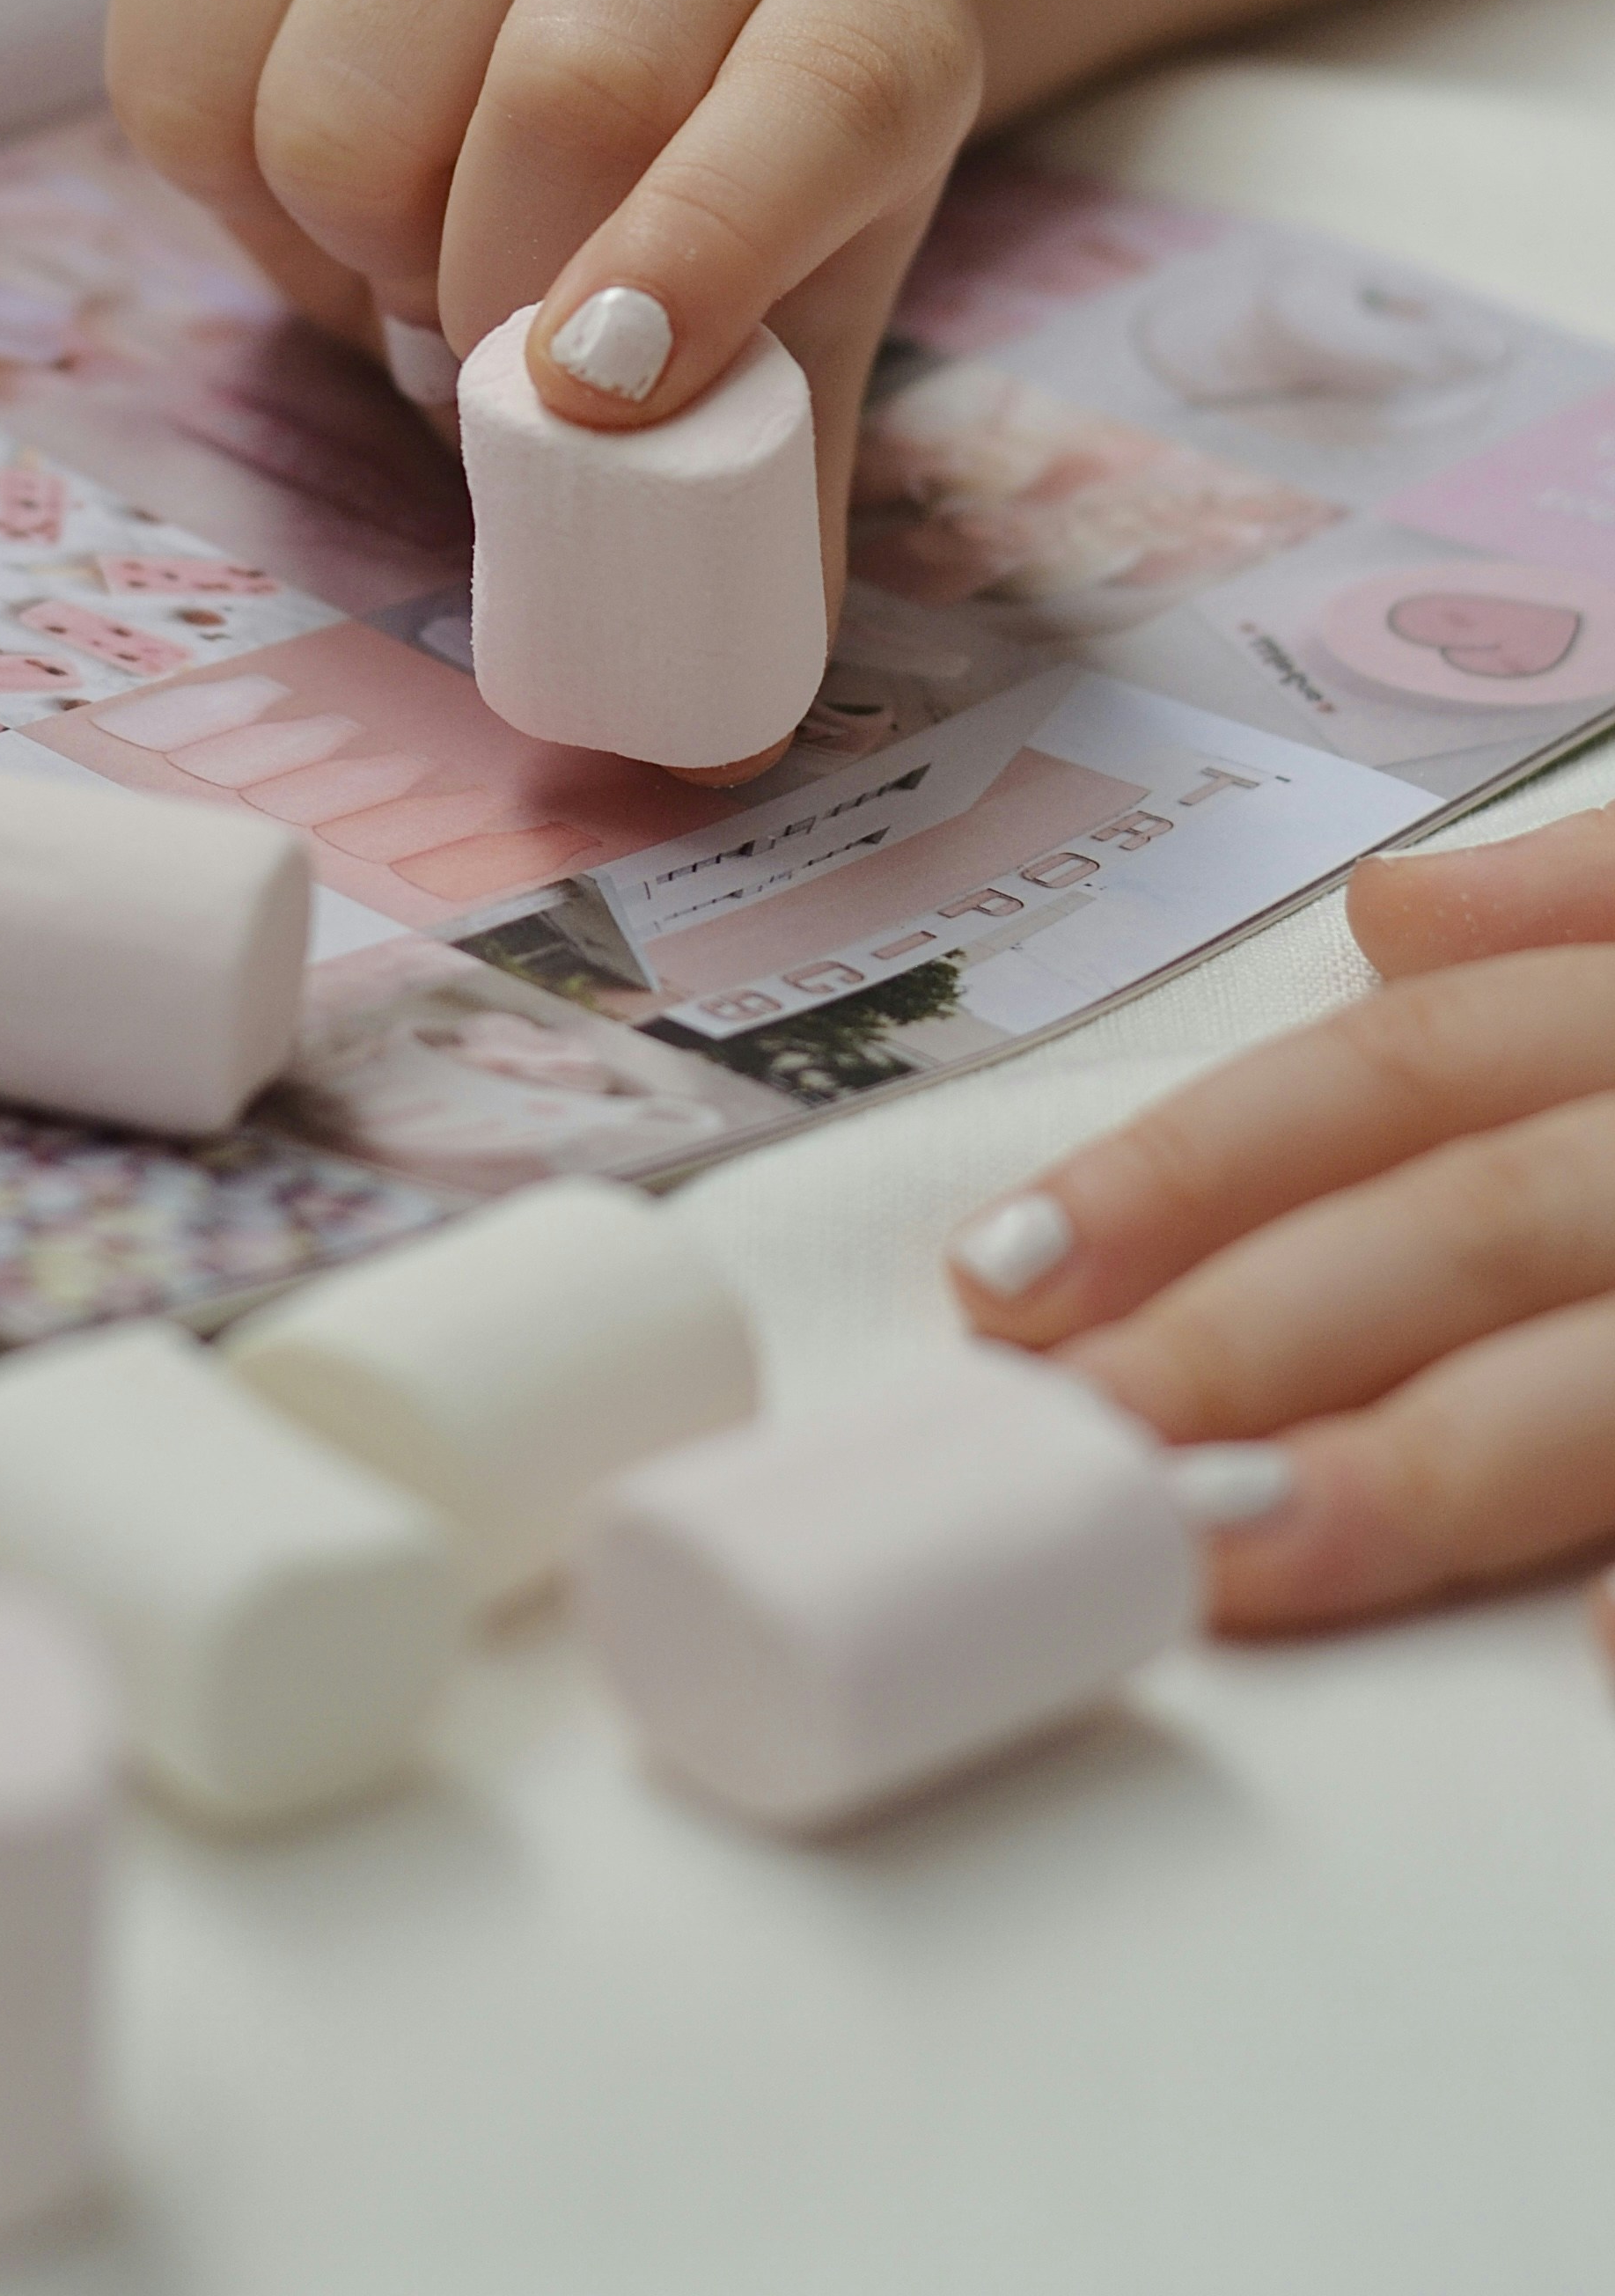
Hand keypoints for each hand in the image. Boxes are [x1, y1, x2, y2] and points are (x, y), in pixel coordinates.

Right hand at [106, 0, 981, 635]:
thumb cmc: (712, 176)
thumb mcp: (784, 334)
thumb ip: (753, 514)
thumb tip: (703, 743)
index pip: (816, 98)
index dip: (706, 250)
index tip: (587, 393)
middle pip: (558, 95)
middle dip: (487, 294)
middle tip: (488, 355)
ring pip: (341, 92)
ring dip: (344, 244)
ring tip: (405, 254)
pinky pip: (178, 41)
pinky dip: (209, 178)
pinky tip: (301, 175)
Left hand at [946, 803, 1614, 1647]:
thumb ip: (1586, 907)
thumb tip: (1394, 905)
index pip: (1390, 1076)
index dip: (1188, 1172)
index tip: (1002, 1273)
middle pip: (1459, 1228)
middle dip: (1245, 1339)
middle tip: (1067, 1446)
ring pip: (1601, 1376)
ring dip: (1417, 1471)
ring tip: (1233, 1560)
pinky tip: (1586, 1651)